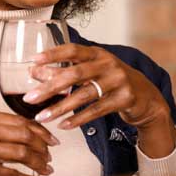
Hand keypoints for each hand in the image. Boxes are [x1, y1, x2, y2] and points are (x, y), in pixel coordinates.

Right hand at [0, 107, 58, 175]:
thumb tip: (34, 133)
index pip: (19, 120)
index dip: (40, 130)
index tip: (51, 139)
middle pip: (23, 135)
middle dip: (42, 147)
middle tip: (50, 156)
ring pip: (21, 154)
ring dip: (38, 163)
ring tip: (46, 169)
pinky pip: (13, 174)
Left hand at [23, 44, 173, 134]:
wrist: (146, 96)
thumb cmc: (111, 81)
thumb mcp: (90, 72)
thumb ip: (64, 71)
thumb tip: (34, 72)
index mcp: (97, 53)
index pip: (72, 50)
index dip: (53, 54)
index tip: (33, 60)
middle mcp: (108, 64)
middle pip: (75, 74)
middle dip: (50, 86)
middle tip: (29, 98)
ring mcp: (118, 81)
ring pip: (84, 95)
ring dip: (60, 107)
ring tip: (42, 117)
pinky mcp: (125, 99)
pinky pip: (97, 110)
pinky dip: (78, 119)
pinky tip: (64, 125)